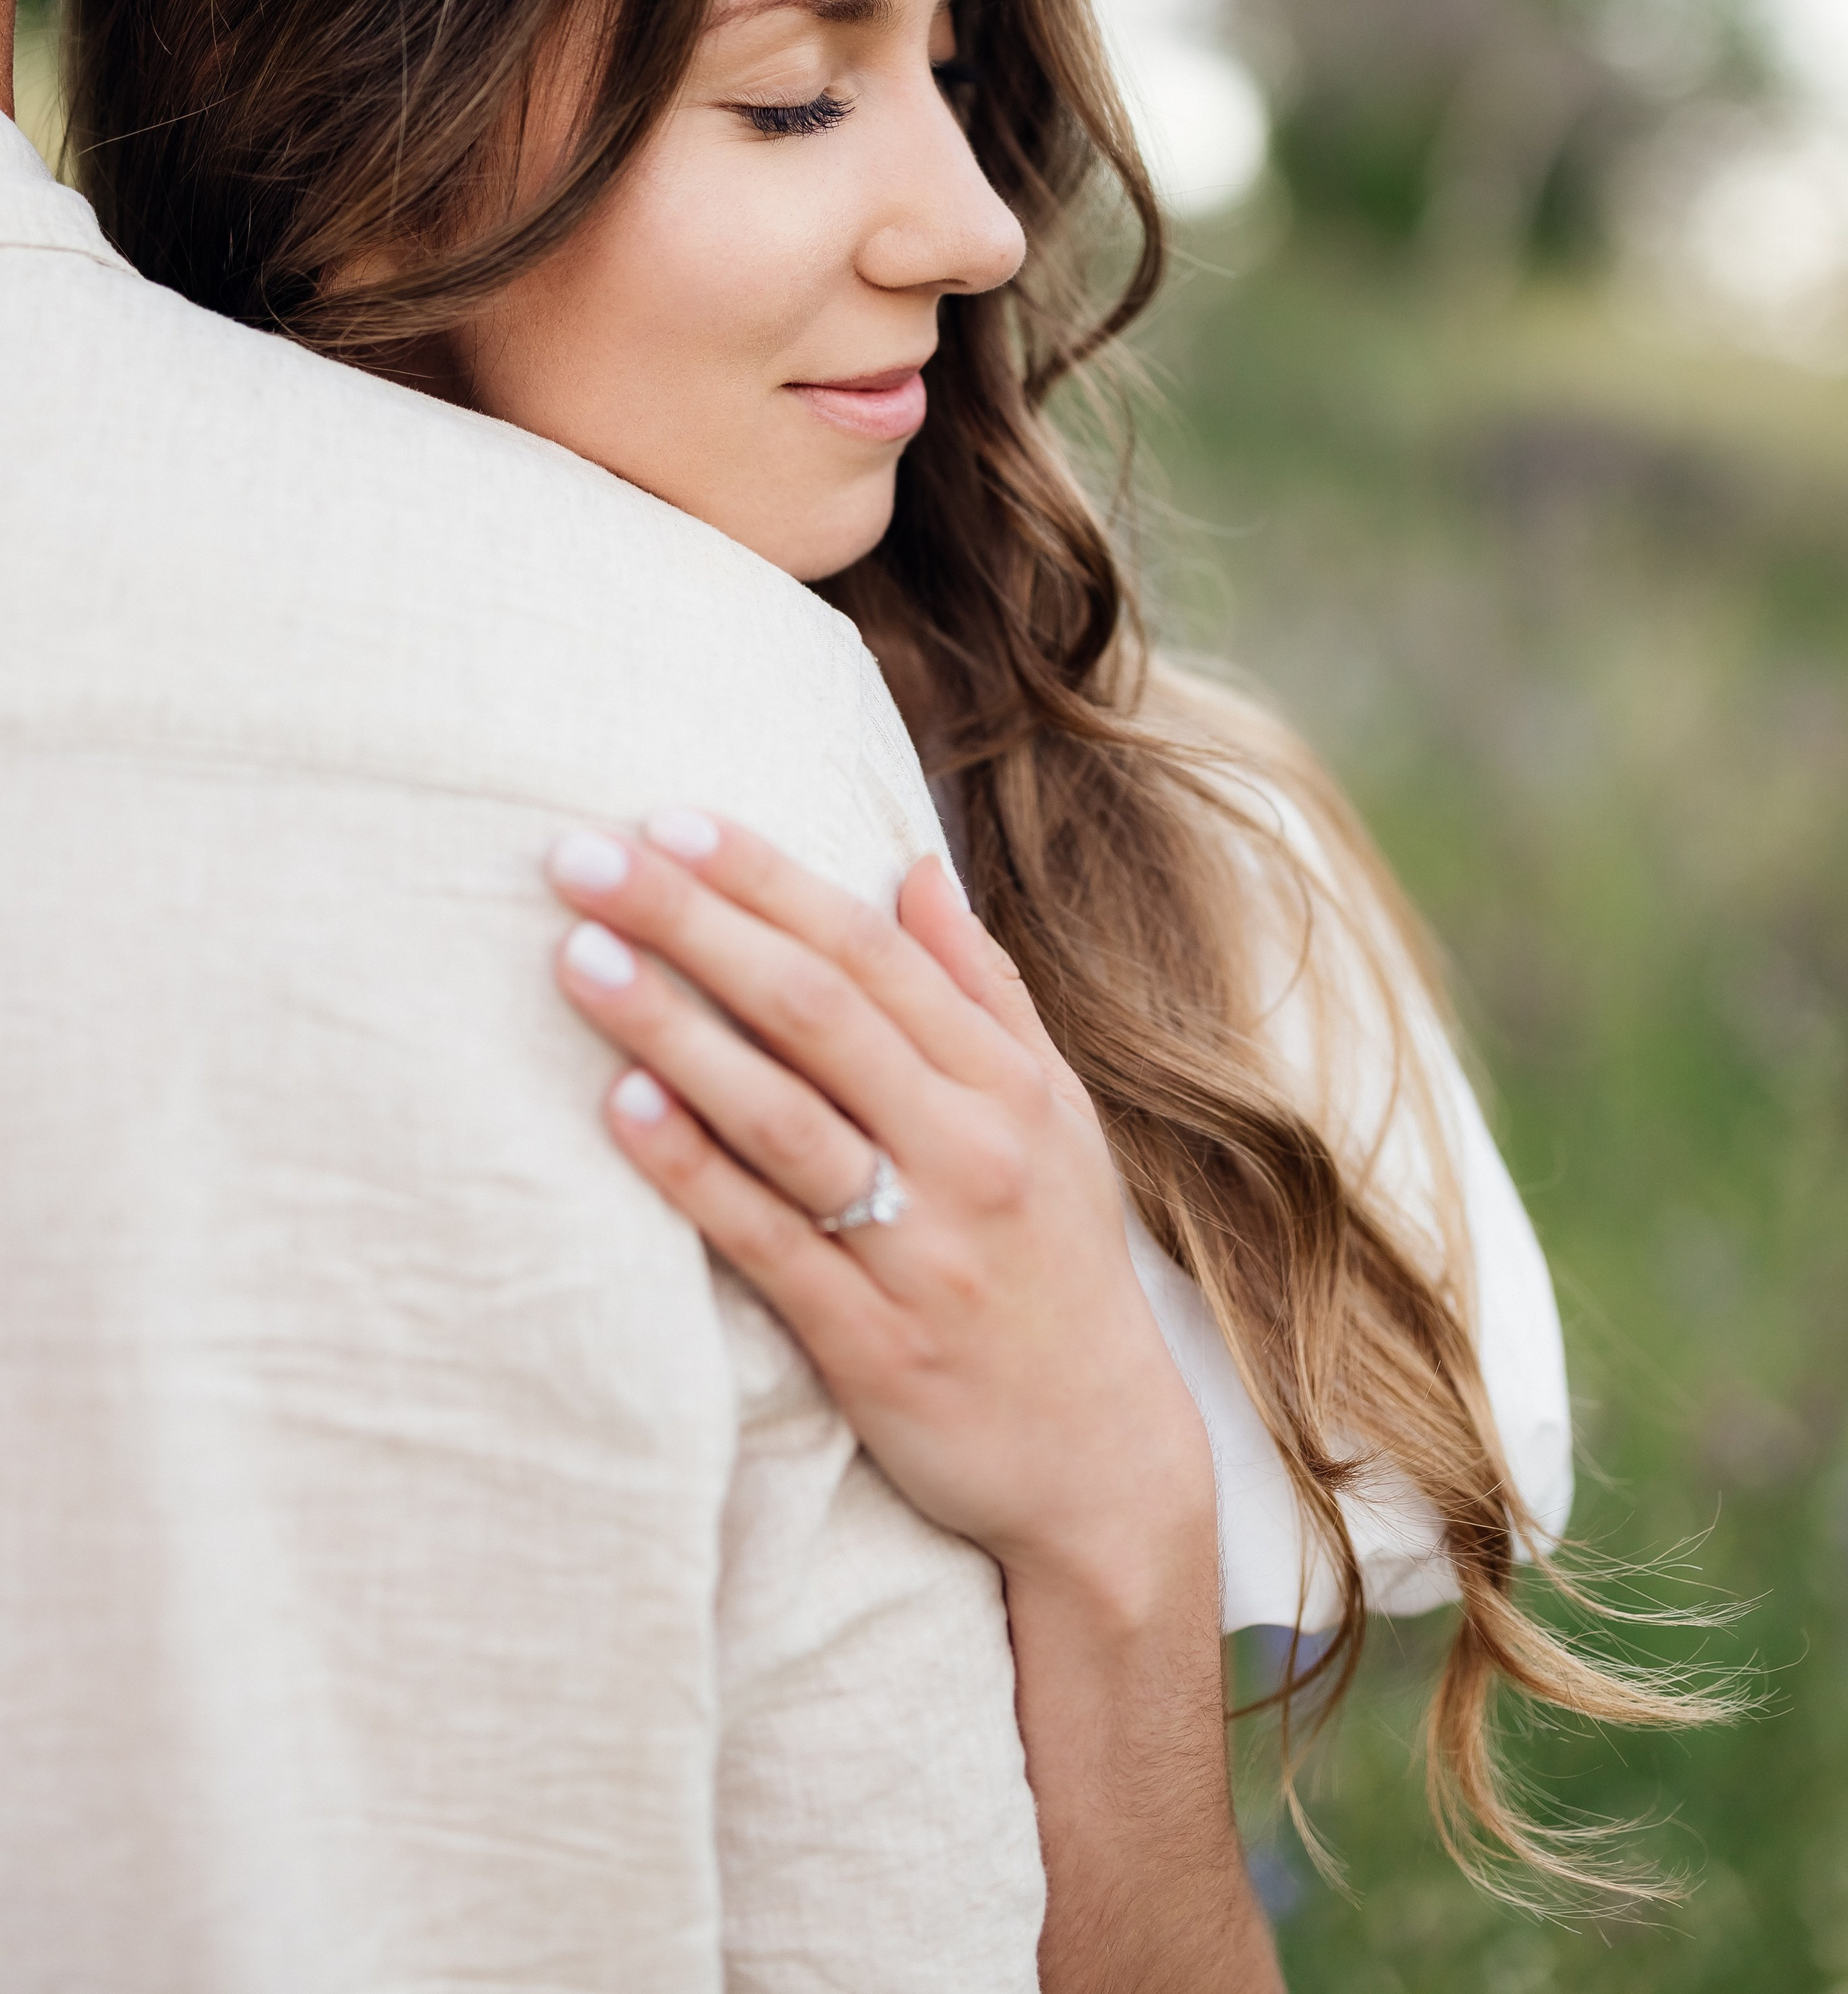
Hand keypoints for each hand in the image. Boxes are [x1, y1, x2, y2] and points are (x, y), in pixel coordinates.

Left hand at [545, 811, 1216, 1613]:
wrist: (1102, 1465)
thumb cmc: (1059, 1267)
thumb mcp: (1056, 1116)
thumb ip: (983, 992)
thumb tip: (914, 868)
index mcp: (1005, 1085)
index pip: (871, 951)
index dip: (767, 879)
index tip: (670, 819)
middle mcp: (967, 1151)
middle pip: (814, 1009)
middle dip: (695, 922)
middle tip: (583, 858)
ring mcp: (920, 1248)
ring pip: (782, 1114)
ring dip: (674, 1028)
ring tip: (578, 959)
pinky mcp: (872, 1342)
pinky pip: (768, 1242)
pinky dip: (694, 1171)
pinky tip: (622, 1108)